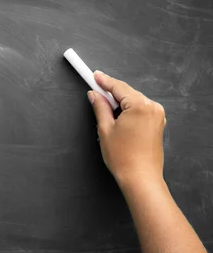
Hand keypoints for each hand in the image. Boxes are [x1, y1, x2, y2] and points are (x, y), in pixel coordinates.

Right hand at [88, 71, 165, 186]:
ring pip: (134, 101)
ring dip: (120, 103)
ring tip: (106, 113)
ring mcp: (157, 115)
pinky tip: (118, 118)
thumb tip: (95, 96)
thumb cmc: (124, 157)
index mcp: (139, 106)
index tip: (94, 75)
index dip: (104, 81)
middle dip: (111, 93)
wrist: (140, 178)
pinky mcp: (158, 123)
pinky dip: (129, 110)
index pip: (118, 87)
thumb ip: (100, 108)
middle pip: (127, 93)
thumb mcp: (105, 129)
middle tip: (94, 91)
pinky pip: (141, 109)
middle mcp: (152, 107)